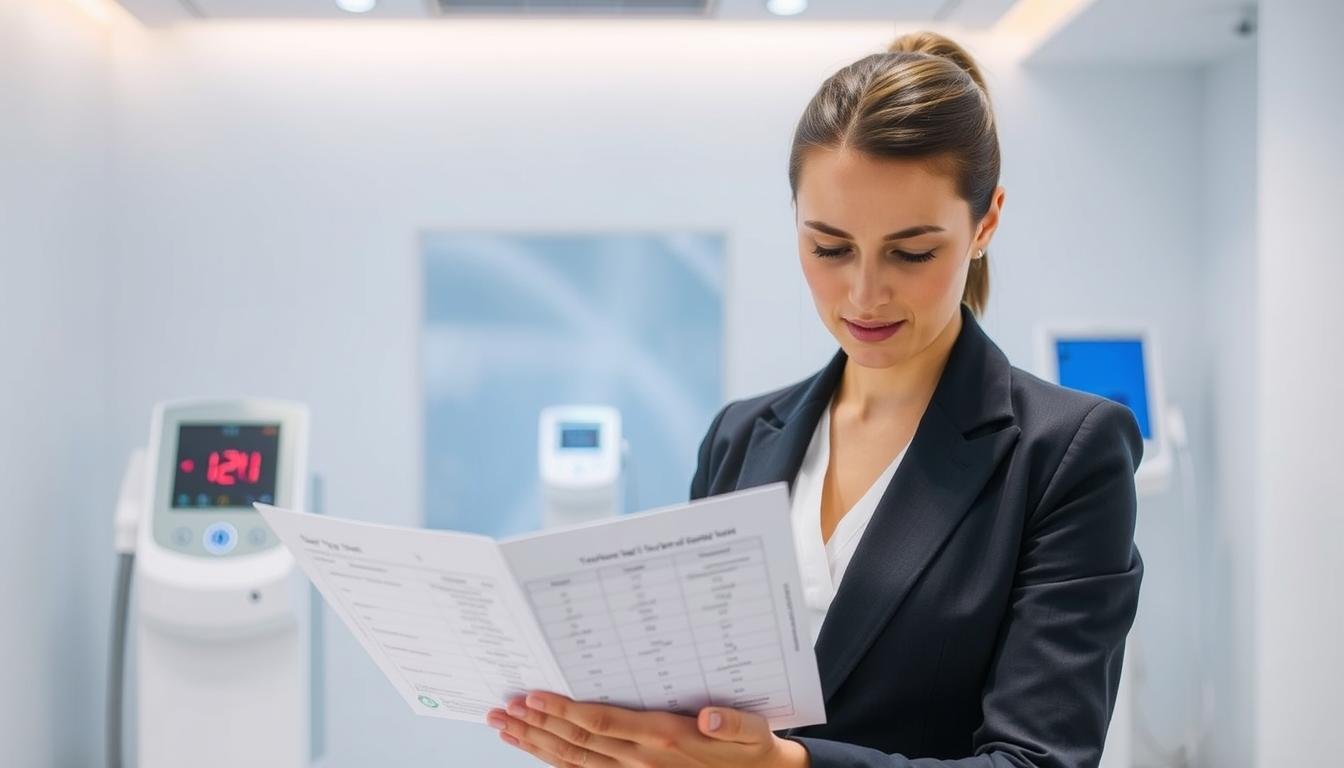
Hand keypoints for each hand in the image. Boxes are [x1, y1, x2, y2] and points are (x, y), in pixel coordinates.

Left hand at [485, 690, 809, 767]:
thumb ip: (733, 723)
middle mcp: (641, 761)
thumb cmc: (749, 750)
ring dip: (535, 743)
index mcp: (664, 740)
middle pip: (576, 743)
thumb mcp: (753, 732)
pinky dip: (552, 761)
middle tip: (502, 709)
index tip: (534, 696)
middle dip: (535, 724)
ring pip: (571, 761)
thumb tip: (711, 718)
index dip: (564, 711)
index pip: (602, 724)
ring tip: (504, 727)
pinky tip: (534, 748)